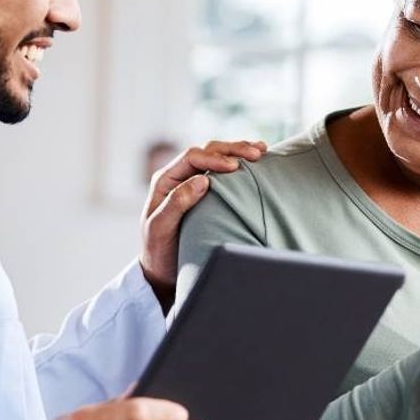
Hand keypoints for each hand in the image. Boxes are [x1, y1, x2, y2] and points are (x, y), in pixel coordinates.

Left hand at [140, 140, 266, 307]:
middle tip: (257, 153)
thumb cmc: (158, 251)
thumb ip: (177, 202)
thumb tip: (203, 180)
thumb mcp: (161, 228)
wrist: (161, 269)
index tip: (235, 167)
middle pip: (207, 151)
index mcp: (165, 180)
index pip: (191, 157)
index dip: (214, 158)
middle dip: (232, 150)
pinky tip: (256, 162)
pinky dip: (239, 163)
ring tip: (261, 150)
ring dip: (238, 151)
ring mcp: (192, 182)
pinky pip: (222, 172)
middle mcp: (178, 176)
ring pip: (217, 157)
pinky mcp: (205, 191)